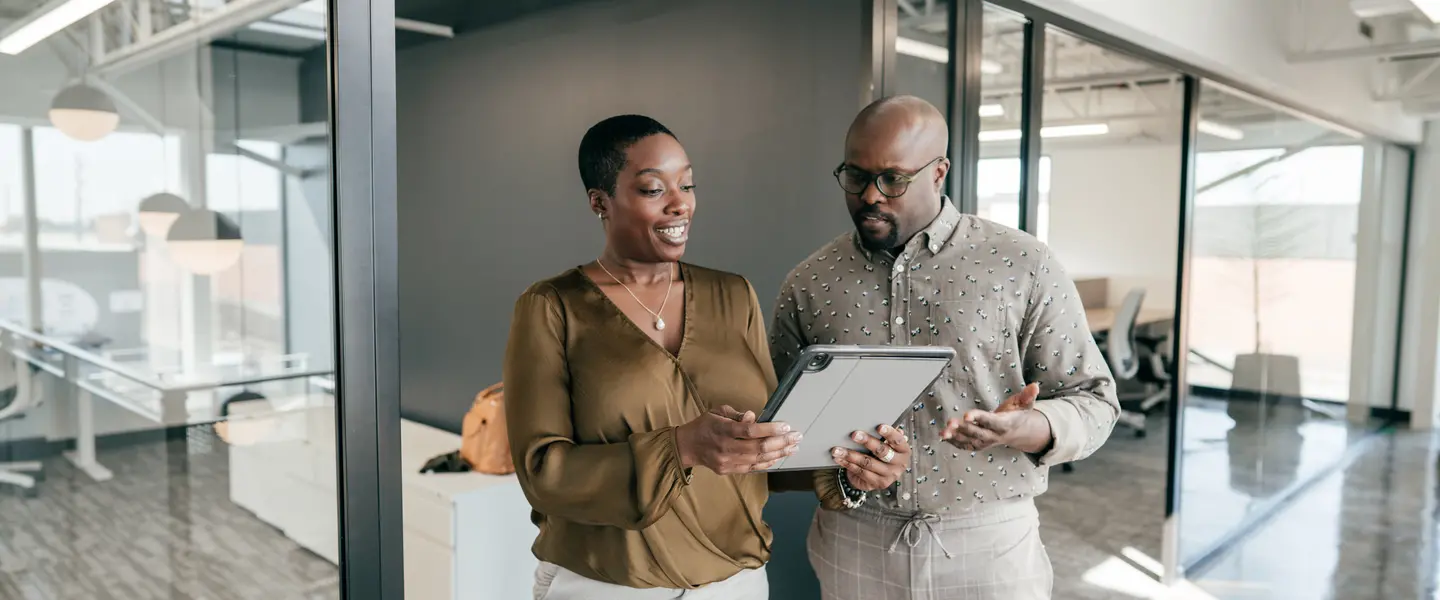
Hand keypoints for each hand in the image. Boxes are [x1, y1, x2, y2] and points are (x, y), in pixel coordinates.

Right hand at [675, 405, 801, 473]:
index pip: (749, 431)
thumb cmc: (705, 425)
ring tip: (793, 448)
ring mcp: (727, 461)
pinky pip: (752, 468)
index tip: (785, 426)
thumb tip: (753, 417)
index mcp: (722, 429)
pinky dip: (767, 463)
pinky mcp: (728, 470)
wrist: (687, 446)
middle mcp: (725, 447)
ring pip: (757, 460)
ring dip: (778, 454)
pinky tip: (779, 458)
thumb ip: (736, 415)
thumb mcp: (717, 412)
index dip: (769, 429)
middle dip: (781, 442)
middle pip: (758, 447)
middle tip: (796, 437)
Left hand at [830, 423, 909, 491]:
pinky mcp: (877, 483)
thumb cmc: (882, 453)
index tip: (879, 426)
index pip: (898, 441)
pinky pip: (860, 472)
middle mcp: (899, 464)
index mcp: (904, 451)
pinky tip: (839, 458)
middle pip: (882, 452)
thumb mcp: (886, 443)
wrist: (878, 475)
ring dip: (851, 455)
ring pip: (868, 463)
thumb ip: (885, 435)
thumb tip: (882, 420)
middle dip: (867, 442)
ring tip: (838, 449)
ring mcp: (889, 476)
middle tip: (854, 434)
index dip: (889, 433)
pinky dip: (848, 464)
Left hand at [940, 383, 1051, 454]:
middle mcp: (994, 435)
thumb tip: (1035, 386)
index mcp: (1004, 424)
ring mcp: (986, 442)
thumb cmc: (1017, 414)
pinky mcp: (978, 444)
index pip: (990, 421)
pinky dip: (954, 442)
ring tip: (943, 432)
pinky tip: (943, 437)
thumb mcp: (1024, 404)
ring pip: (969, 441)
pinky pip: (966, 446)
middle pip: (978, 433)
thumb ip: (1028, 396)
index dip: (979, 418)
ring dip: (955, 437)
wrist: (1016, 431)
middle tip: (950, 422)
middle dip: (963, 429)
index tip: (966, 415)